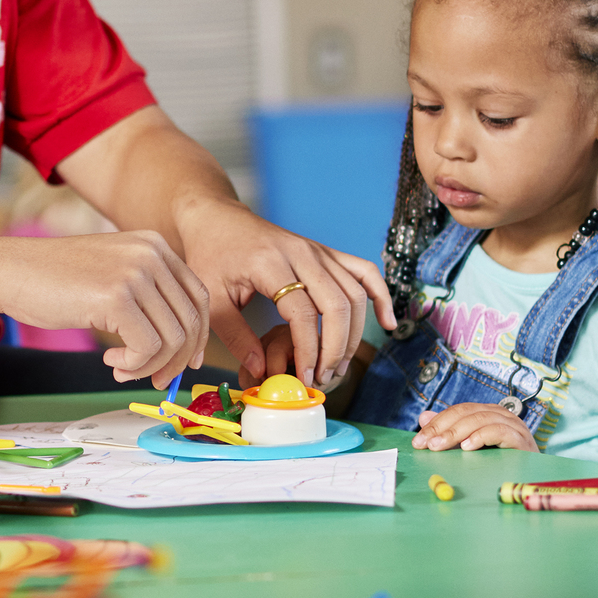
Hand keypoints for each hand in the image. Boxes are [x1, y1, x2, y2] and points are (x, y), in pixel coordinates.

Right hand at [0, 231, 211, 386]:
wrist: (10, 271)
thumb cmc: (54, 279)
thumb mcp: (112, 272)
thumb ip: (146, 295)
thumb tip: (181, 345)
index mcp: (154, 245)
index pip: (198, 297)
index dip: (198, 336)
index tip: (186, 363)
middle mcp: (151, 253)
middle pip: (190, 321)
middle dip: (177, 360)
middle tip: (155, 380)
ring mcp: (135, 273)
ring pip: (172, 339)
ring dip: (150, 367)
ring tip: (122, 369)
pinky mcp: (116, 297)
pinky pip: (147, 348)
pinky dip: (134, 366)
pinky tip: (110, 361)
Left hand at [171, 198, 395, 390]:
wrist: (216, 218)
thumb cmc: (211, 256)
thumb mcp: (213, 299)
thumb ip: (236, 337)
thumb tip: (260, 370)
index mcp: (271, 263)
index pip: (303, 313)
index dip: (309, 351)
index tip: (305, 378)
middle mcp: (301, 253)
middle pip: (338, 304)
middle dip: (336, 348)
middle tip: (323, 377)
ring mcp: (318, 250)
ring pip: (356, 291)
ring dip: (355, 333)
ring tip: (339, 364)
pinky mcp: (326, 252)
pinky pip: (364, 271)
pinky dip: (381, 295)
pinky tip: (387, 322)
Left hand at [409, 402, 536, 452]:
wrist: (533, 476)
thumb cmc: (500, 461)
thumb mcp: (470, 445)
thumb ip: (449, 431)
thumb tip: (424, 417)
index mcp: (488, 412)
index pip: (458, 411)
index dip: (436, 423)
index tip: (418, 441)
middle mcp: (501, 415)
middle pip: (467, 412)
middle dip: (442, 428)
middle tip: (426, 444)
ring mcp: (513, 426)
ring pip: (481, 419)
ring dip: (456, 433)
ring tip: (440, 446)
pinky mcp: (522, 440)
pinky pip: (500, 432)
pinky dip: (481, 437)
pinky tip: (467, 447)